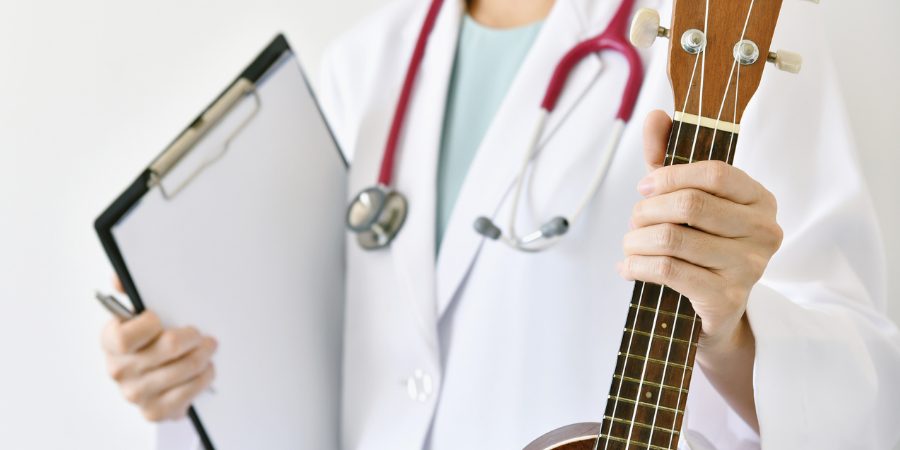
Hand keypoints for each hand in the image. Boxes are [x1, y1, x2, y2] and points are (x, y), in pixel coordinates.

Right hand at [101, 277, 216, 421]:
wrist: (150, 371)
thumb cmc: (147, 336)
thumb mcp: (138, 310)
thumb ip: (130, 289)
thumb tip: (120, 277)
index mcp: (110, 341)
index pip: (125, 336)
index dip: (149, 325)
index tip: (161, 318)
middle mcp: (119, 370)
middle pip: (167, 349)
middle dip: (192, 338)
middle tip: (203, 335)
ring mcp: (135, 393)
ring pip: (183, 371)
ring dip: (202, 358)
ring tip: (209, 349)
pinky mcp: (154, 411)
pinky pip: (186, 396)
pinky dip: (202, 380)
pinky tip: (206, 370)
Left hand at [617, 111, 782, 351]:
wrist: (715, 315)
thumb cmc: (699, 248)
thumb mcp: (685, 199)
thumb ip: (668, 156)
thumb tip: (655, 116)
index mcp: (760, 200)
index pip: (715, 172)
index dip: (670, 175)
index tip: (644, 187)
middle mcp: (764, 231)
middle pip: (690, 205)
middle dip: (647, 211)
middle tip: (634, 222)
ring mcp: (749, 267)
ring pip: (672, 238)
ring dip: (636, 240)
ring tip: (629, 245)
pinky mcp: (726, 298)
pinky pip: (667, 270)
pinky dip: (637, 266)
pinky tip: (628, 267)